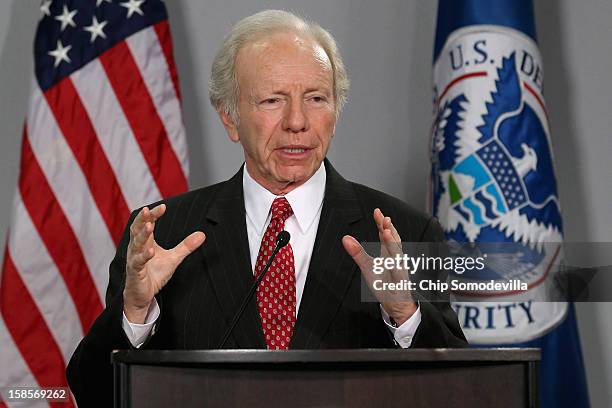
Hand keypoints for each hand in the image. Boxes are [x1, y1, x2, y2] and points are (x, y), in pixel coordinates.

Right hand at [123, 204, 205, 322]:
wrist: (142, 295)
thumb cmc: (154, 274)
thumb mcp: (173, 258)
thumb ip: (185, 246)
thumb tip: (202, 234)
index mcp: (145, 242)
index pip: (147, 223)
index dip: (153, 215)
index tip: (163, 206)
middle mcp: (137, 248)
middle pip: (137, 229)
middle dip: (143, 219)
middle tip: (148, 209)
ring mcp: (134, 259)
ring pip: (136, 244)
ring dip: (142, 235)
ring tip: (149, 226)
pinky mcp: (135, 272)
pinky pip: (138, 262)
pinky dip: (143, 256)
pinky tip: (151, 252)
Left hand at [342, 208, 416, 325]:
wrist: (396, 303)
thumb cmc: (384, 283)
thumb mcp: (367, 266)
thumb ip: (358, 252)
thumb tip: (345, 238)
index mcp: (388, 253)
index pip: (385, 235)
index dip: (381, 223)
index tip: (377, 211)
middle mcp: (396, 259)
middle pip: (393, 241)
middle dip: (389, 229)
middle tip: (384, 218)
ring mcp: (399, 270)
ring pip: (397, 255)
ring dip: (392, 244)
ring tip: (386, 232)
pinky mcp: (400, 283)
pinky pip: (398, 274)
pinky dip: (396, 267)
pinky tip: (393, 261)